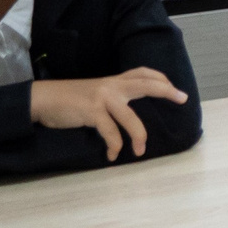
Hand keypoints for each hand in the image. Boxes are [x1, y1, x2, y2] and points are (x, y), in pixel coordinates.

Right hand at [30, 68, 188, 159]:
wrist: (44, 98)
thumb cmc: (69, 98)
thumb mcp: (95, 91)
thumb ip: (112, 96)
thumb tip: (127, 109)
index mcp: (114, 80)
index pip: (142, 72)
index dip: (161, 78)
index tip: (174, 87)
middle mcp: (112, 86)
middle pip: (147, 85)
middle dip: (167, 91)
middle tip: (183, 99)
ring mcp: (103, 98)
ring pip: (130, 118)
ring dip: (139, 136)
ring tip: (140, 151)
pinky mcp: (92, 112)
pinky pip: (110, 132)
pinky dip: (114, 146)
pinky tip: (112, 155)